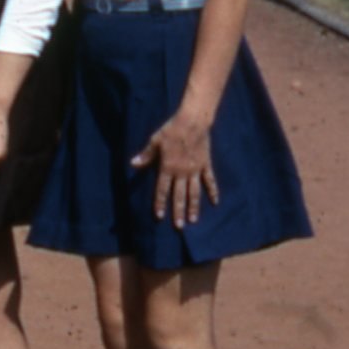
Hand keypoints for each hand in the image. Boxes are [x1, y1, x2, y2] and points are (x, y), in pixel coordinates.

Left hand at [135, 111, 219, 227]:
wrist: (192, 123)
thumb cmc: (170, 130)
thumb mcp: (154, 142)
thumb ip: (146, 155)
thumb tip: (133, 164)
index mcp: (167, 167)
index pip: (162, 190)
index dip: (160, 203)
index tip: (159, 216)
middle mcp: (182, 172)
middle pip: (179, 195)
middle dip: (178, 211)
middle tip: (178, 226)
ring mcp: (195, 170)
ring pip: (194, 192)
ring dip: (193, 207)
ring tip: (193, 220)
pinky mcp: (205, 165)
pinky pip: (210, 181)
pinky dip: (213, 191)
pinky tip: (215, 202)